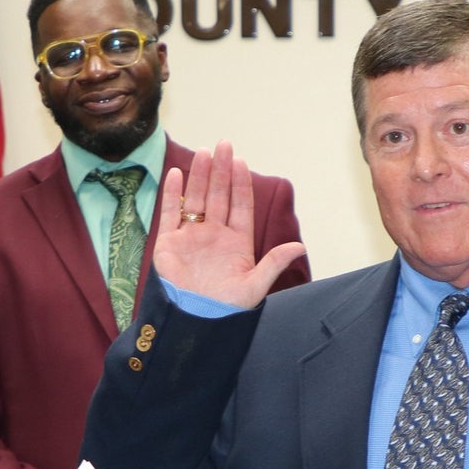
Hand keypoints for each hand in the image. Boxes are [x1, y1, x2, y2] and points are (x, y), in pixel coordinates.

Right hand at [152, 142, 306, 309]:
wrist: (194, 323)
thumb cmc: (226, 309)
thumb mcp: (254, 287)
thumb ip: (273, 264)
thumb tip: (299, 248)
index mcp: (237, 242)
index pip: (240, 205)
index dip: (241, 183)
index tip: (241, 161)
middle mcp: (214, 235)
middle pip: (219, 195)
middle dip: (221, 170)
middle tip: (224, 144)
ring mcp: (191, 237)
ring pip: (196, 199)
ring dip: (199, 176)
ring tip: (204, 152)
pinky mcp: (169, 243)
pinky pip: (170, 213)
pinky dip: (172, 194)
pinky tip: (176, 173)